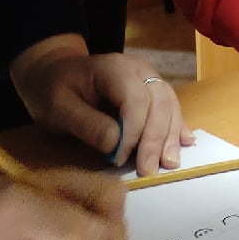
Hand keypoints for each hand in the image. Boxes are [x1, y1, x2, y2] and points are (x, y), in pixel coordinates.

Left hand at [11, 36, 192, 174]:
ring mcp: (149, 77)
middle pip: (159, 102)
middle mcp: (139, 69)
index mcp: (115, 69)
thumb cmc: (53, 91)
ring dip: (171, 135)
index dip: (133, 131)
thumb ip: (87, 124)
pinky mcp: (151, 90)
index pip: (135, 99)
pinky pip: (171, 106)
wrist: (54, 72)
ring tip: (170, 163)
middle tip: (149, 170)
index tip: (119, 159)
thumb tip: (116, 144)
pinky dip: (178, 126)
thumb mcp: (58, 108)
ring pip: (170, 104)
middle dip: (156, 138)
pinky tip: (185, 142)